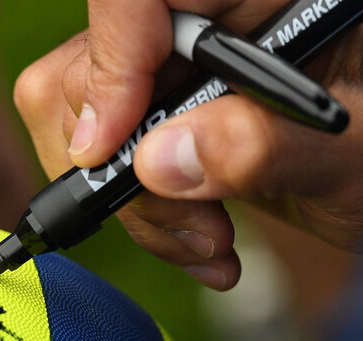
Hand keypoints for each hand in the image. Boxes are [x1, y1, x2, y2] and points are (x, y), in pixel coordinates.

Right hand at [14, 1, 362, 289]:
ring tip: (208, 242)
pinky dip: (135, 210)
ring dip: (131, 201)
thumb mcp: (347, 154)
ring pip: (79, 113)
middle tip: (193, 223)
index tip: (106, 152)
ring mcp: (173, 60)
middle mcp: (205, 14)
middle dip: (127, 161)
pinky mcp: (153, 104)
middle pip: (94, 62)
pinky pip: (95, 150)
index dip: (110, 62)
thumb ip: (262, 146)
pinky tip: (194, 238)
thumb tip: (159, 160)